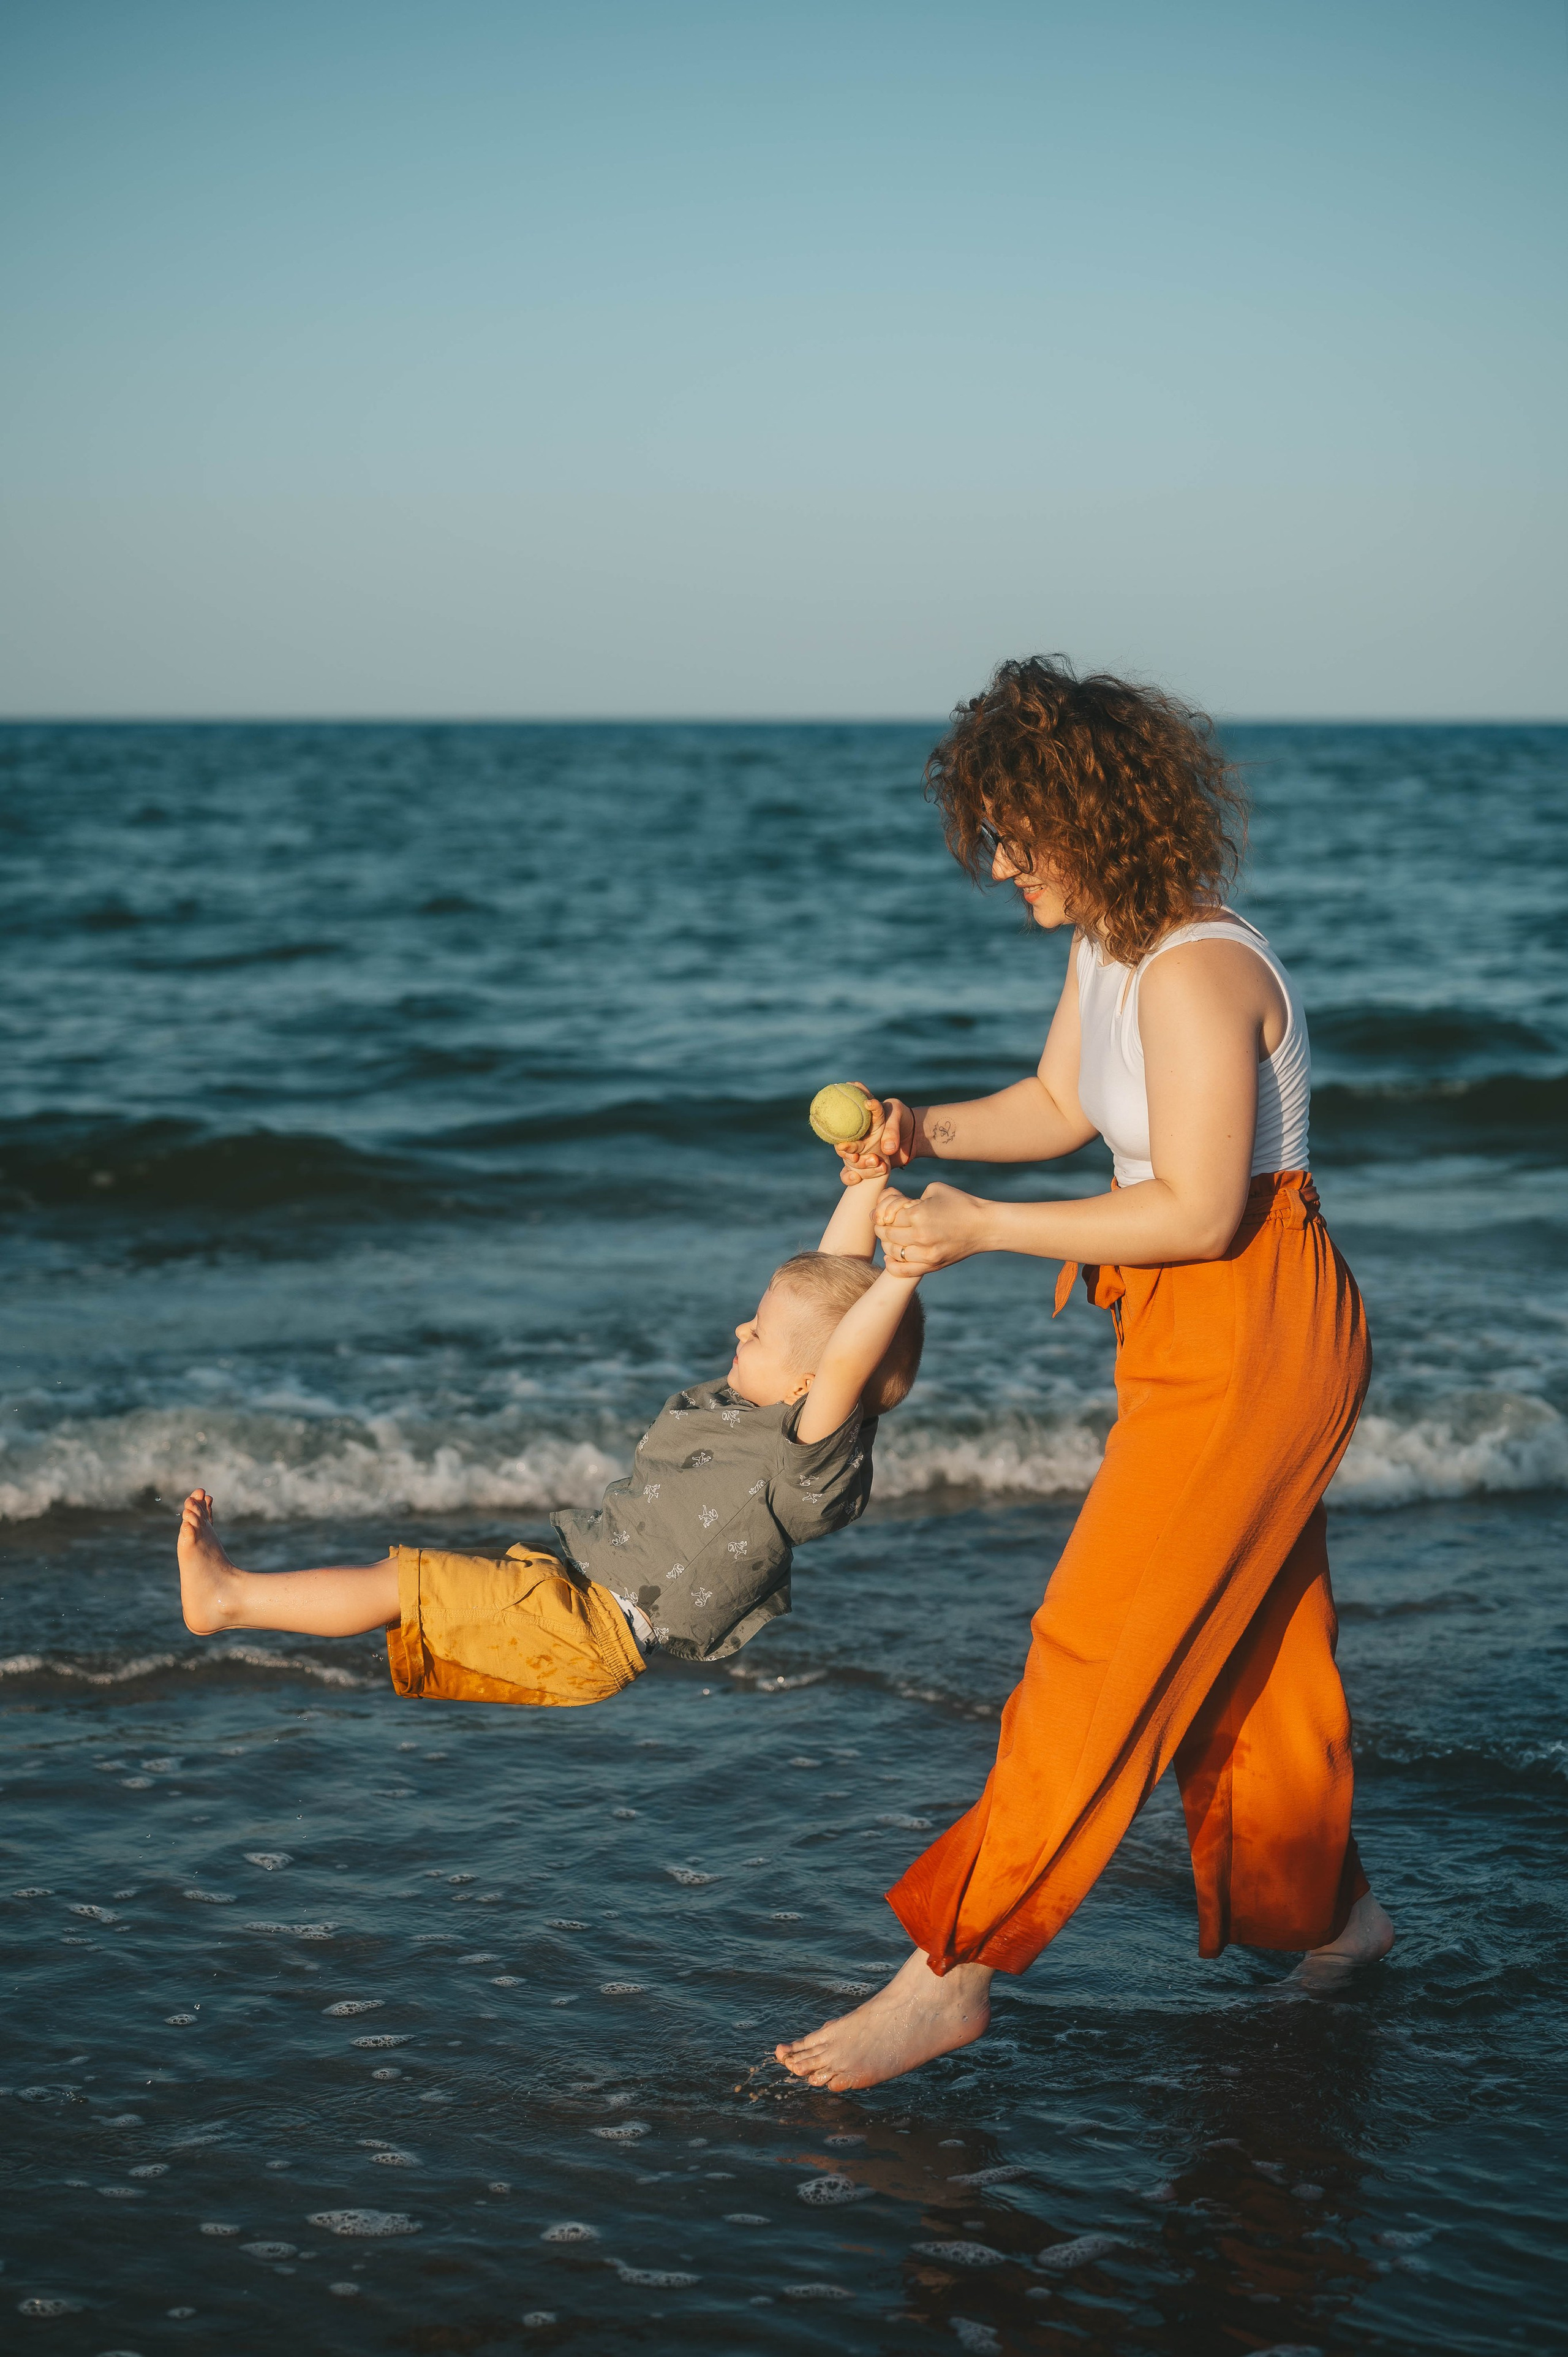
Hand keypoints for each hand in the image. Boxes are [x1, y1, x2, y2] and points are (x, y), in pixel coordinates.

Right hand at [836, 1092, 917, 1184]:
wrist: (913, 1135)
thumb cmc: (902, 1118)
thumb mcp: (897, 1114)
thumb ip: (891, 1130)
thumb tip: (887, 1149)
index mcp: (858, 1122)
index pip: (844, 1129)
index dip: (843, 1140)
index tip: (848, 1148)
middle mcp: (856, 1137)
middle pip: (844, 1148)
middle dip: (850, 1154)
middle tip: (861, 1158)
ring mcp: (860, 1152)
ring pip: (849, 1162)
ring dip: (861, 1166)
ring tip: (878, 1163)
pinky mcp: (866, 1165)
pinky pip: (852, 1173)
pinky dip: (850, 1178)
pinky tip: (856, 1179)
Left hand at [874, 1180, 989, 1271]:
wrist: (985, 1226)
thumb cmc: (960, 1203)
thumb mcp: (934, 1190)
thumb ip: (910, 1197)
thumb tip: (892, 1205)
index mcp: (918, 1214)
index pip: (887, 1216)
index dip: (882, 1213)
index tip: (884, 1212)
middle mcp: (920, 1236)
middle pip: (886, 1234)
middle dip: (881, 1228)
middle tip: (883, 1225)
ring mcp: (927, 1254)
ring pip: (892, 1252)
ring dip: (886, 1245)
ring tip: (890, 1238)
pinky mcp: (933, 1265)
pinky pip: (903, 1271)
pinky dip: (892, 1265)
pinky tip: (890, 1257)